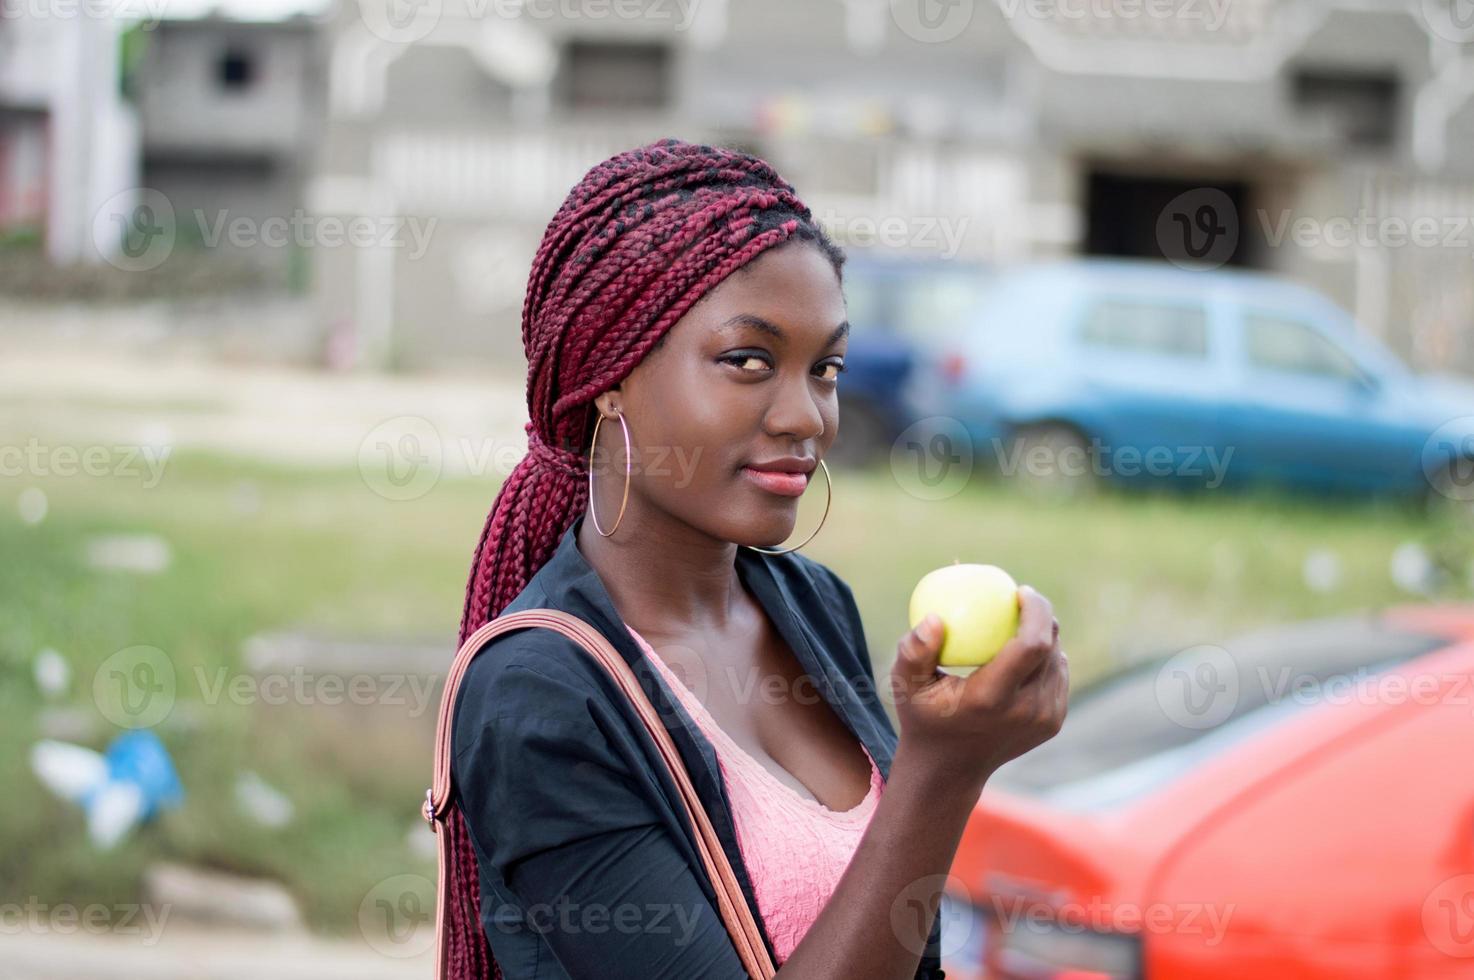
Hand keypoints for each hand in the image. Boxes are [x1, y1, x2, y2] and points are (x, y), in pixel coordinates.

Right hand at [889, 586, 1067, 791]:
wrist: (949, 769)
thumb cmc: (923, 716)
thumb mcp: (905, 685)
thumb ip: (914, 651)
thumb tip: (936, 618)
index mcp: (992, 698)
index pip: (1032, 645)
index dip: (1035, 610)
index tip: (1019, 591)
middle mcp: (1025, 710)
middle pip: (1050, 647)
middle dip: (1041, 615)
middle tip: (1020, 598)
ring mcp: (1044, 719)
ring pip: (1057, 660)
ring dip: (1043, 636)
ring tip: (1017, 624)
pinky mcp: (1053, 723)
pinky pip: (1057, 676)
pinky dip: (1044, 658)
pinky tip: (1023, 651)